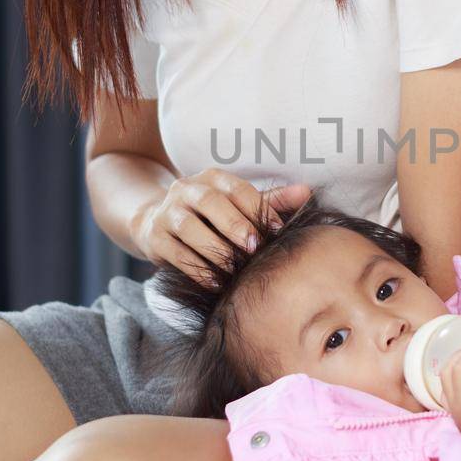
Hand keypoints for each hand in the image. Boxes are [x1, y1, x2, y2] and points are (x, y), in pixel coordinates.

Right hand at [132, 172, 311, 285]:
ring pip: (189, 227)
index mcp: (211, 178)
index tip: (277, 230)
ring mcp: (167, 212)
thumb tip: (306, 192)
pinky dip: (196, 268)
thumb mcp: (237, 205)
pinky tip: (215, 282)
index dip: (257, 207)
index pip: (236, 188)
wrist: (155, 223)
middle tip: (254, 248)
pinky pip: (175, 252)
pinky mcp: (154, 237)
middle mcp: (186, 189)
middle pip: (210, 202)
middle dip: (234, 225)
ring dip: (214, 249)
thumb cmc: (210, 216)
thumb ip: (269, 201)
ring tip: (234, 269)